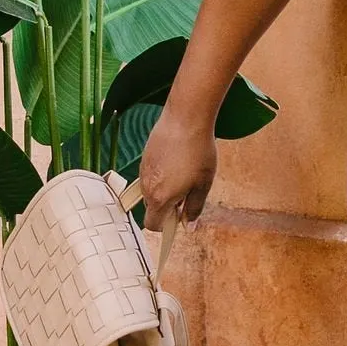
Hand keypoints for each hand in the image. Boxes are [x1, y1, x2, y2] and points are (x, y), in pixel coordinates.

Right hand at [137, 103, 217, 230]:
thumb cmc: (198, 152)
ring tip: (185, 173)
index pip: (152, 225)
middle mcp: (147, 186)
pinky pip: (150, 174)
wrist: (185, 119)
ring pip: (151, 190)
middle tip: (188, 192)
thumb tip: (189, 226)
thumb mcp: (203, 184)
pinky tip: (178, 160)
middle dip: (167, 206)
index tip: (180, 217)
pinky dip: (161, 175)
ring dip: (165, 189)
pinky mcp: (145, 156)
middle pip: (152, 207)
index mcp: (160, 198)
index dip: (166, 226)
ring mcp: (143, 170)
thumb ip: (194, 208)